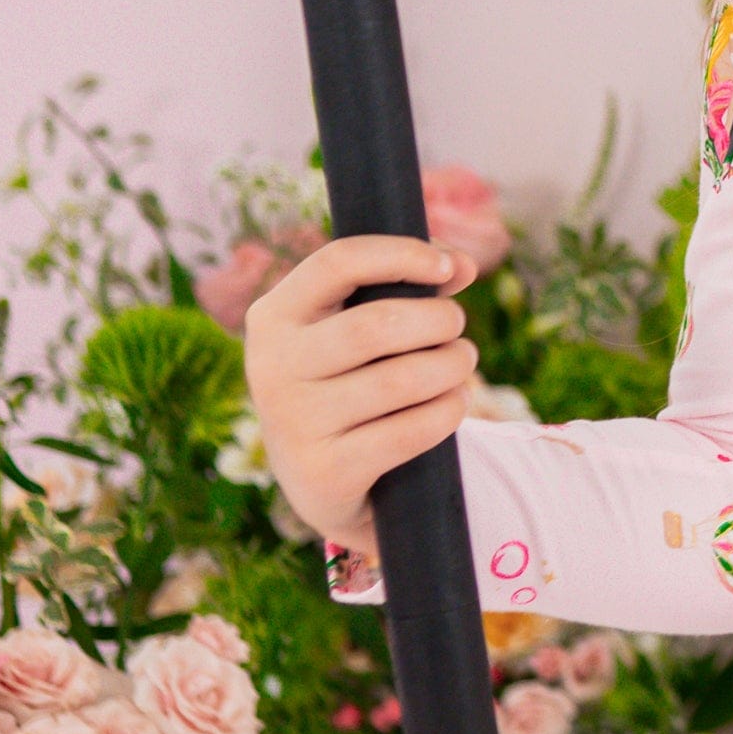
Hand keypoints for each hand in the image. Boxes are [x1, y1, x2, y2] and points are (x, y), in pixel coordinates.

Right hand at [241, 236, 477, 558]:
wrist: (320, 478)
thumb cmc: (349, 377)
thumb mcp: (354, 325)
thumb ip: (405, 282)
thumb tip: (461, 265)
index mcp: (275, 315)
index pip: (338, 262)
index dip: (403, 255)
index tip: (451, 268)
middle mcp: (271, 366)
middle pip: (379, 324)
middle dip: (440, 321)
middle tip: (456, 329)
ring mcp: (293, 423)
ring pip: (402, 380)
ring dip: (452, 366)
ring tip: (460, 363)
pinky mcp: (323, 472)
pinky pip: (410, 431)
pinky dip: (448, 411)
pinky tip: (451, 403)